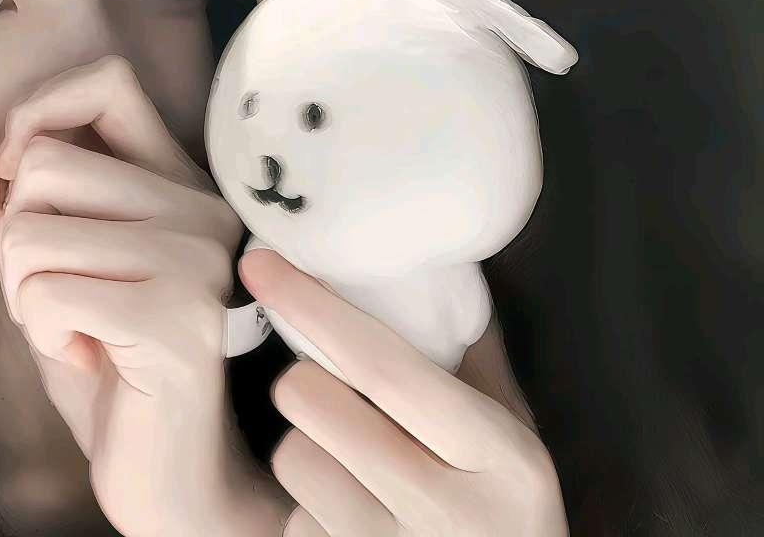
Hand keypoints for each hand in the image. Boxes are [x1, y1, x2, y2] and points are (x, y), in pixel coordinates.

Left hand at [0, 55, 289, 536]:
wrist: (172, 462)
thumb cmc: (112, 359)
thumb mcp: (52, 270)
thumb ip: (3, 209)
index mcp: (178, 183)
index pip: (107, 83)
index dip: (41, 113)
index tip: (22, 178)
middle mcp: (200, 208)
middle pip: (45, 165)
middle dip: (17, 240)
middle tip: (61, 292)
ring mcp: (196, 258)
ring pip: (33, 232)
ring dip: (27, 295)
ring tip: (81, 328)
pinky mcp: (176, 314)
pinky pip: (46, 292)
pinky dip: (45, 332)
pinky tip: (94, 355)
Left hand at [241, 249, 567, 536]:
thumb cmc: (507, 516)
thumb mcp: (514, 441)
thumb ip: (474, 361)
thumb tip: (433, 274)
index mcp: (498, 454)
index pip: (383, 363)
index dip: (313, 306)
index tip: (261, 264)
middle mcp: (449, 514)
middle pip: (311, 399)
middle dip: (308, 382)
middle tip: (336, 396)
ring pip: (292, 457)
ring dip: (308, 450)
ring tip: (354, 470)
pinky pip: (292, 522)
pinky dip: (309, 512)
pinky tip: (350, 522)